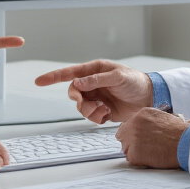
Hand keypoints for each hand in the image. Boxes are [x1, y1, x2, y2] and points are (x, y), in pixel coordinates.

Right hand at [33, 60, 153, 123]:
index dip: (53, 77)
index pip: (70, 73)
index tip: (39, 81)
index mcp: (94, 71)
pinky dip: (96, 117)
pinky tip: (108, 114)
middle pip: (73, 93)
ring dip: (89, 111)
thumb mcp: (117, 76)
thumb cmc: (135, 82)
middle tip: (89, 103)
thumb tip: (78, 82)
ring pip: (81, 107)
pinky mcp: (102, 110)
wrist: (150, 98)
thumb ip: (96, 80)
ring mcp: (97, 97)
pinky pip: (90, 116)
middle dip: (79, 100)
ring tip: (104, 110)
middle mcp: (93, 84)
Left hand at [116, 107, 188, 169]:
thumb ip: (150, 121)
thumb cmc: (180, 132)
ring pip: (126, 148)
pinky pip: (131, 159)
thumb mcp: (164, 117)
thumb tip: (145, 130)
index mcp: (141, 114)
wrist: (186, 143)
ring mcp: (132, 138)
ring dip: (135, 152)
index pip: (128, 125)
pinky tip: (151, 158)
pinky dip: (139, 161)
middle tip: (143, 148)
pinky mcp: (134, 153)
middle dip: (131, 142)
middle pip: (122, 136)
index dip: (133, 133)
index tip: (140, 138)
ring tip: (151, 153)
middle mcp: (134, 124)